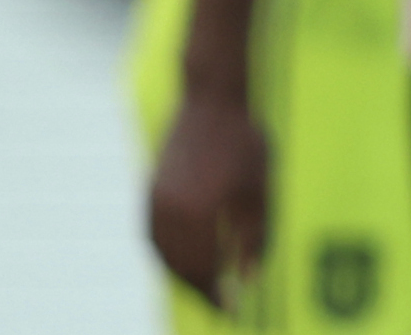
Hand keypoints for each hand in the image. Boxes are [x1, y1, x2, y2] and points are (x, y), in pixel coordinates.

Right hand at [148, 88, 269, 306]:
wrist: (212, 100)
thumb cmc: (245, 141)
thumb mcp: (259, 191)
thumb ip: (255, 237)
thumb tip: (250, 278)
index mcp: (197, 214)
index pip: (202, 270)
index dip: (215, 294)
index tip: (230, 310)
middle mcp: (168, 212)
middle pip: (178, 266)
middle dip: (198, 288)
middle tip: (220, 301)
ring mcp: (155, 201)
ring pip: (163, 253)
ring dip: (182, 273)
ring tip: (207, 283)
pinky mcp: (151, 190)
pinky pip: (154, 235)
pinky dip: (169, 253)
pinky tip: (188, 257)